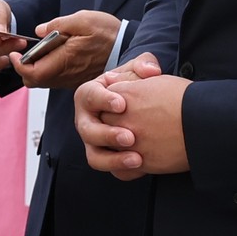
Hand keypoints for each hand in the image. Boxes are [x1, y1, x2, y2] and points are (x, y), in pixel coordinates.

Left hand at [12, 11, 118, 90]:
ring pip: (44, 82)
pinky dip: (46, 71)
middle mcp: (67, 75)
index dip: (19, 65)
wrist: (127, 45)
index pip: (33, 73)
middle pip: (35, 81)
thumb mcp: (84, 19)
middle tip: (23, 53)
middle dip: (24, 69)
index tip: (14, 53)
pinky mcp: (77, 80)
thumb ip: (58, 25)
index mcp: (66, 60)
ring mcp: (72, 80)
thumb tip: (39, 31)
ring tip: (37, 53)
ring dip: (35, 70)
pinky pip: (55, 80)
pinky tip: (51, 56)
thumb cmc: (107, 31)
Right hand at [75, 54, 190, 178]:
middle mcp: (86, 121)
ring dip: (114, 160)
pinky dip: (125, 171)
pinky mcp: (107, 159)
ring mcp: (94, 143)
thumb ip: (144, 64)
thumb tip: (150, 71)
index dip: (103, 100)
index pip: (89, 96)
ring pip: (95, 157)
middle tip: (130, 137)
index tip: (122, 104)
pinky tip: (143, 167)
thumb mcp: (137, 71)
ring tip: (137, 159)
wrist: (141, 108)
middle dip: (108, 135)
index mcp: (90, 95)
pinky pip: (111, 171)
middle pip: (88, 131)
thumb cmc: (134, 87)